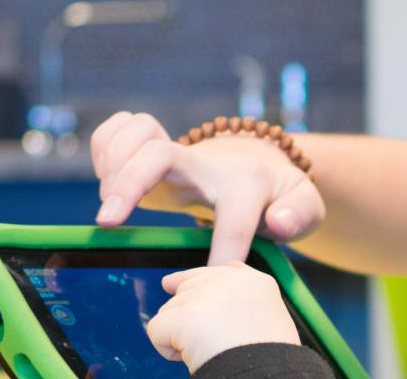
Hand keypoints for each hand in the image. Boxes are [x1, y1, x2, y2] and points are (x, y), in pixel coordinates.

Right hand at [90, 111, 325, 264]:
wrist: (255, 162)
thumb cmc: (275, 193)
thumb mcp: (304, 205)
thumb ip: (299, 214)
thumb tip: (276, 223)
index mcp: (245, 182)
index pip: (234, 215)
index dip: (224, 248)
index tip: (212, 276)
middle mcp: (203, 160)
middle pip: (159, 153)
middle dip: (129, 183)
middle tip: (109, 221)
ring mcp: (173, 150)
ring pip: (133, 130)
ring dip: (112, 163)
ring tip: (111, 201)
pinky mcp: (148, 147)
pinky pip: (114, 129)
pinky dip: (102, 149)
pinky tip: (108, 178)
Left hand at [146, 265, 301, 373]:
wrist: (264, 373)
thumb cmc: (270, 356)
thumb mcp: (272, 313)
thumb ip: (248, 292)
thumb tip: (230, 267)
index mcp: (254, 283)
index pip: (216, 272)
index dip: (195, 283)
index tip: (173, 285)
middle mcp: (229, 281)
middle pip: (187, 287)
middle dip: (184, 312)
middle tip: (201, 338)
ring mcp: (205, 295)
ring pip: (170, 310)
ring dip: (179, 334)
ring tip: (207, 351)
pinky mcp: (183, 316)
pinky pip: (156, 329)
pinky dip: (166, 349)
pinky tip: (189, 356)